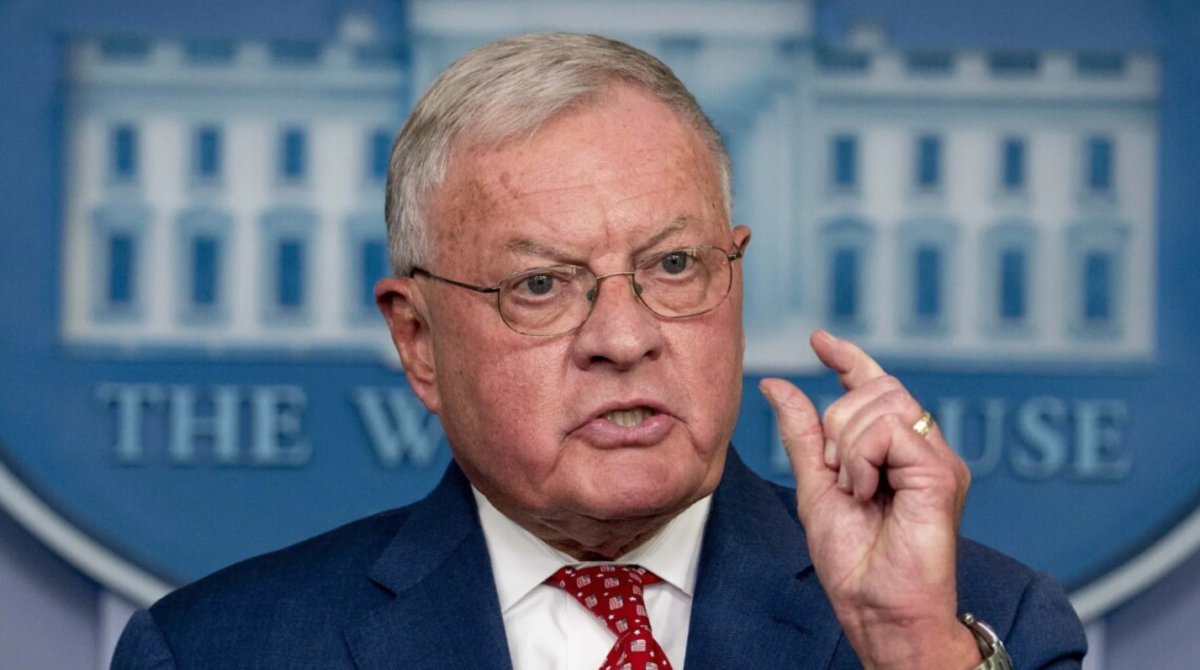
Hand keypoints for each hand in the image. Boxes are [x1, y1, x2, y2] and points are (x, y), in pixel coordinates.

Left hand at [760, 330, 979, 669]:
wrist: (876, 606)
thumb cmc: (854, 560)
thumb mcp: (815, 485)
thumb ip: (802, 434)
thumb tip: (777, 385)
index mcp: (894, 450)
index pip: (875, 386)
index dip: (849, 359)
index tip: (818, 340)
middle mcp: (921, 447)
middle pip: (874, 389)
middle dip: (837, 425)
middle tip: (839, 477)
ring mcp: (935, 458)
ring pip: (880, 404)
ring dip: (847, 448)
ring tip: (856, 492)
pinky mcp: (940, 471)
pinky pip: (890, 431)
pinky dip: (862, 460)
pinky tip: (867, 493)